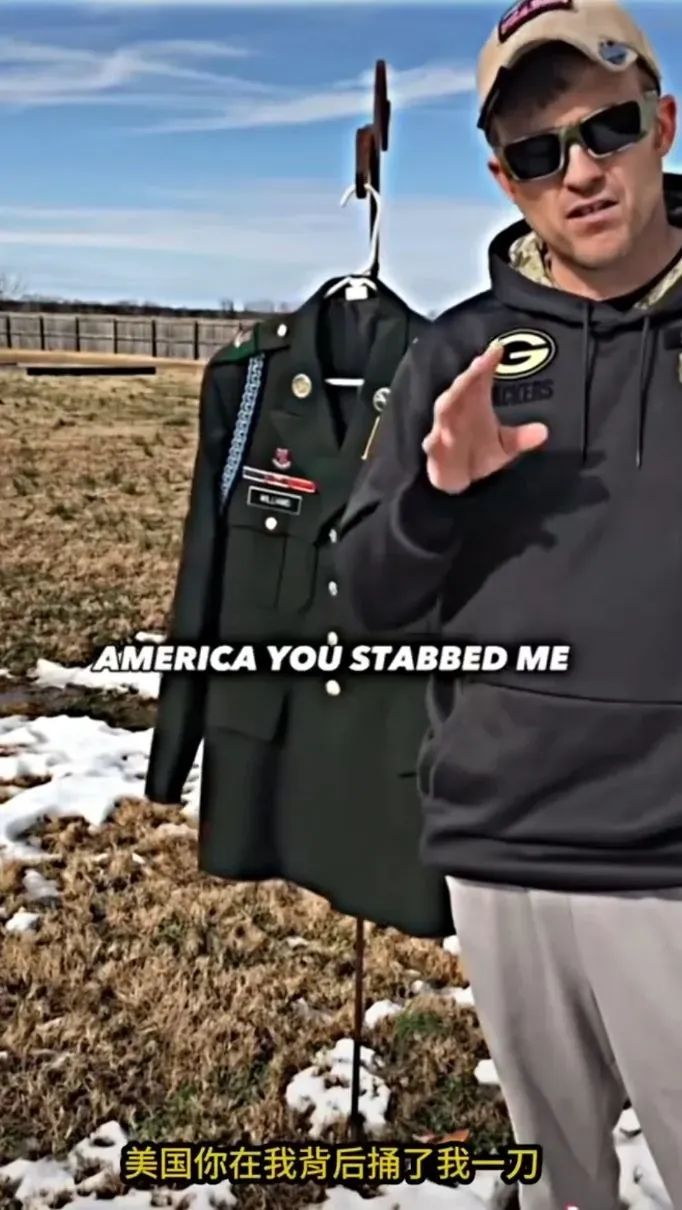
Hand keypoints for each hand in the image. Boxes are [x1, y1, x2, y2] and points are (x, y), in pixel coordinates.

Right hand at [422, 341, 548, 493]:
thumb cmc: (478, 453)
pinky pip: (433, 442)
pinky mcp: (435, 449)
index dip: (488, 362)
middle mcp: (457, 410)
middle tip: (481, 362)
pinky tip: (435, 438)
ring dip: (453, 398)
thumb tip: (544, 431)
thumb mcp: (505, 446)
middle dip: (470, 375)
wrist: (456, 478)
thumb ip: (521, 438)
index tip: (498, 348)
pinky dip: (435, 440)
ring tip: (462, 386)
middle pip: (462, 388)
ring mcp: (444, 429)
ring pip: (445, 409)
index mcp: (474, 403)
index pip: (481, 378)